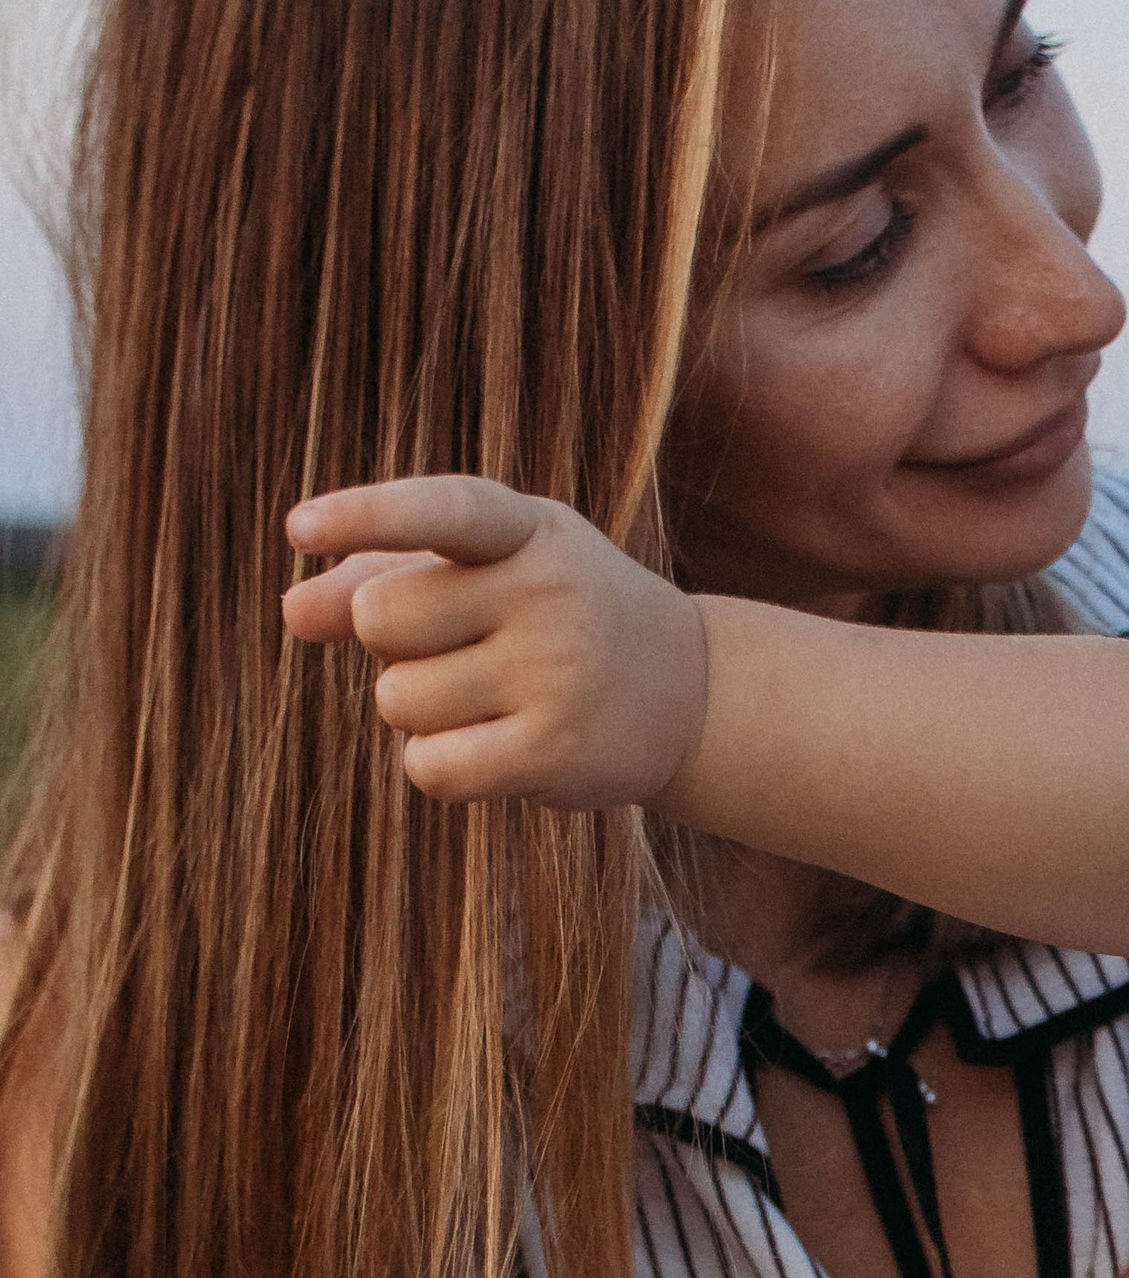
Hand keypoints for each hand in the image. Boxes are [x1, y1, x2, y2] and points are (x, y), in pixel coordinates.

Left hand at [283, 478, 707, 808]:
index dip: (367, 515)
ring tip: (496, 696)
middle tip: (464, 646)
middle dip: (394, 643)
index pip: (443, 510)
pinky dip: (440, 764)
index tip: (297, 528)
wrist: (685, 691)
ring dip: (421, 709)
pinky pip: (430, 767)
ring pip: (397, 700)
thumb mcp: (484, 571)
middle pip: (379, 619)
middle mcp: (550, 592)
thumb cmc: (554, 616)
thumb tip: (293, 609)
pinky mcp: (555, 752)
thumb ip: (379, 574)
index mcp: (529, 529)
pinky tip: (494, 746)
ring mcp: (557, 673)